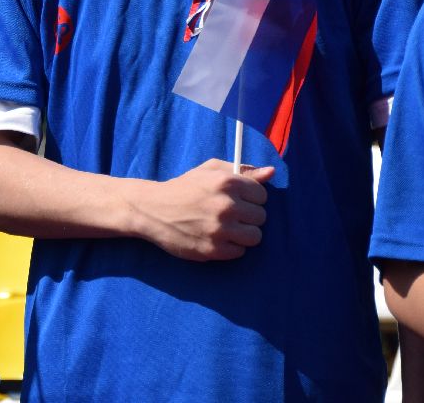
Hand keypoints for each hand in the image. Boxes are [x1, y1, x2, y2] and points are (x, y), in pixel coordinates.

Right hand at [134, 158, 273, 260]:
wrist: (152, 209)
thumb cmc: (184, 188)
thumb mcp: (209, 171)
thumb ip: (243, 170)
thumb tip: (271, 172)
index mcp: (227, 182)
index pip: (262, 195)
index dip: (251, 198)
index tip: (238, 200)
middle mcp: (226, 205)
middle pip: (261, 217)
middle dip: (247, 216)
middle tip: (230, 214)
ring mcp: (220, 229)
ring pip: (255, 237)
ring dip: (243, 234)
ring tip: (227, 228)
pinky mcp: (213, 249)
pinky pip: (239, 252)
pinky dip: (230, 247)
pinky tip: (216, 238)